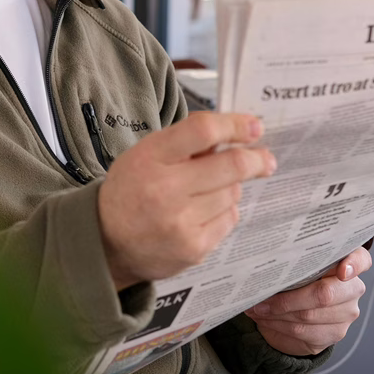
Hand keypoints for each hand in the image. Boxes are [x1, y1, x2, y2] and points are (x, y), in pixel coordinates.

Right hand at [98, 112, 276, 289]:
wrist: (107, 242)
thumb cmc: (132, 189)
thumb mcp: (146, 153)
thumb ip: (185, 140)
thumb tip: (234, 131)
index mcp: (151, 157)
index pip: (203, 131)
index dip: (235, 125)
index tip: (255, 127)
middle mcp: (166, 189)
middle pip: (231, 165)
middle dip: (256, 159)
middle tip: (266, 159)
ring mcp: (181, 222)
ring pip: (232, 193)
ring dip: (230, 187)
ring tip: (206, 191)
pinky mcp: (194, 248)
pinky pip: (229, 219)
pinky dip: (224, 211)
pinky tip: (203, 212)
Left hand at [244, 247, 371, 354]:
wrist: (298, 310)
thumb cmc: (297, 279)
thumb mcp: (298, 265)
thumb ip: (295, 260)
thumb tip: (267, 260)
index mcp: (348, 263)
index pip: (361, 259)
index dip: (353, 264)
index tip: (342, 270)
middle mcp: (353, 288)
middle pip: (326, 293)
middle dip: (288, 297)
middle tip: (262, 296)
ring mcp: (347, 313)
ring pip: (310, 315)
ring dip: (277, 313)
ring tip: (257, 307)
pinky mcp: (335, 333)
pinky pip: (304, 331)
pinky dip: (279, 325)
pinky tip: (265, 319)